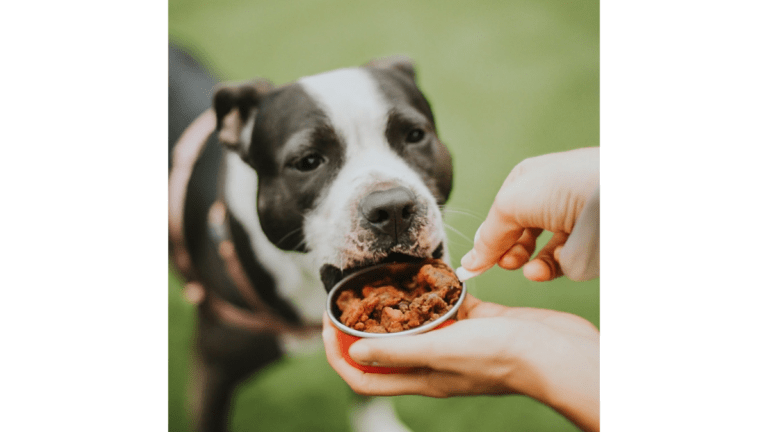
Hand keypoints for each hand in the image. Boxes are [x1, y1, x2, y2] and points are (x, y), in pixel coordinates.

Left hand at [322, 294, 598, 431]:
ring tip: (386, 277)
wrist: (558, 353)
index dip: (337, 352)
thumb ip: (399, 352)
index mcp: (421, 377)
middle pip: (384, 347)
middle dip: (362, 323)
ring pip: (415, 323)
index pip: (363, 376)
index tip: (327, 321)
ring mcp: (455, 342)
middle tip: (353, 293)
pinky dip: (436, 290)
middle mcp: (434, 362)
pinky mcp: (476, 323)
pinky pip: (447, 306)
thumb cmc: (505, 357)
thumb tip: (353, 354)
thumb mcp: (444, 352)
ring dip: (399, 304)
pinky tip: (432, 271)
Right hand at [458, 147, 598, 281]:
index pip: (500, 214)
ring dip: (529, 263)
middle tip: (506, 263)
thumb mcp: (512, 204)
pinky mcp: (590, 240)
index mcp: (528, 179)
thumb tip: (471, 262)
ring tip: (528, 270)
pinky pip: (564, 261)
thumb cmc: (564, 186)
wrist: (617, 195)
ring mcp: (572, 218)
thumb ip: (489, 234)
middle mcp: (550, 197)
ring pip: (540, 251)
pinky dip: (553, 267)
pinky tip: (550, 267)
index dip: (488, 237)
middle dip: (508, 251)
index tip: (476, 264)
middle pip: (518, 234)